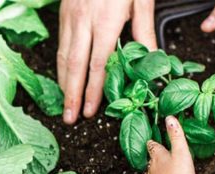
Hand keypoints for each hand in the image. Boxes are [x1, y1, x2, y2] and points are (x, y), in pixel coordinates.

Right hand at [58, 0, 155, 124]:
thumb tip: (152, 59)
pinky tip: (64, 76)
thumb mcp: (141, 0)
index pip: (99, 64)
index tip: (91, 111)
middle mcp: (84, 21)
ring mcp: (71, 16)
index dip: (94, 90)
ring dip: (63, 82)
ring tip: (65, 104)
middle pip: (75, 65)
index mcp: (107, 21)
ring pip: (63, 55)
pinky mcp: (64, 11)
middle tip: (70, 119)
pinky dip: (61, 63)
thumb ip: (144, 30)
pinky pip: (61, 42)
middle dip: (72, 94)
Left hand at [142, 116, 195, 173]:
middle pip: (150, 162)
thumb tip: (169, 119)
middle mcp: (151, 170)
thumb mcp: (181, 152)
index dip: (153, 143)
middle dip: (153, 159)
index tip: (152, 141)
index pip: (153, 147)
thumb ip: (176, 135)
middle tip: (156, 156)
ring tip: (155, 173)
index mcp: (158, 158)